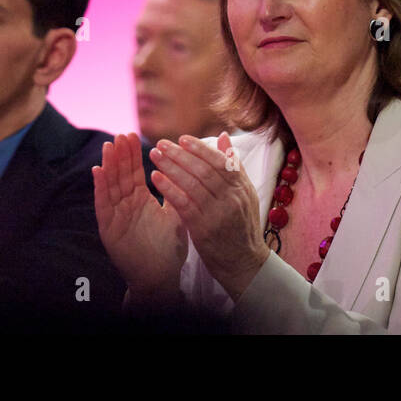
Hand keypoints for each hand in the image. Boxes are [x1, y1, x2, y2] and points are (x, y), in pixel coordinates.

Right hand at [92, 133, 188, 302]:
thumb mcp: (176, 214)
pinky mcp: (108, 227)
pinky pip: (103, 204)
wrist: (159, 277)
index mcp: (140, 200)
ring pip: (110, 185)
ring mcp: (116, 215)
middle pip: (121, 175)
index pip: (135, 172)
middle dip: (121, 155)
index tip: (132, 134)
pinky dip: (99, 188)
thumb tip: (188, 169)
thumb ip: (178, 192)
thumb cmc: (168, 248)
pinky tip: (97, 171)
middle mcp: (126, 205)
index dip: (133, 154)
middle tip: (121, 134)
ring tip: (108, 146)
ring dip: (108, 165)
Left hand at [148, 132, 268, 300]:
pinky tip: (155, 178)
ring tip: (154, 156)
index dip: (200, 148)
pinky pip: (183, 204)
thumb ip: (234, 166)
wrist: (244, 263)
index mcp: (241, 188)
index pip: (220, 161)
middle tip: (162, 144)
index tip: (182, 139)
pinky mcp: (203, 229)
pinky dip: (168, 189)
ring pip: (192, 184)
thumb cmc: (243, 227)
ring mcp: (217, 214)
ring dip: (170, 167)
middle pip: (203, 170)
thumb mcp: (246, 194)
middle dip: (180, 154)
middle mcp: (231, 198)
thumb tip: (224, 136)